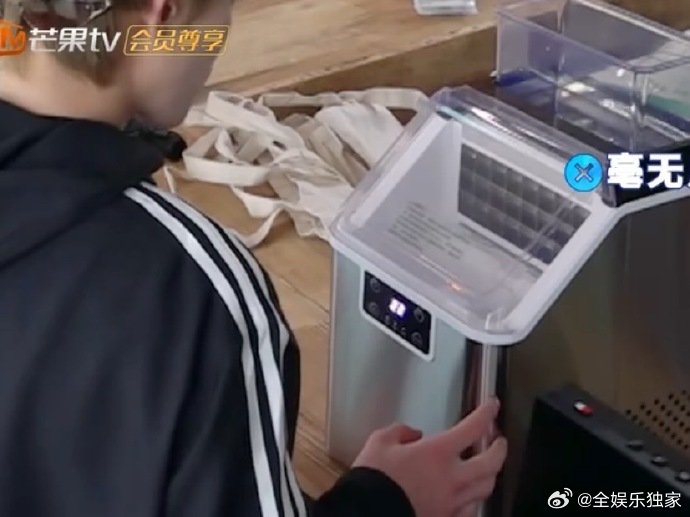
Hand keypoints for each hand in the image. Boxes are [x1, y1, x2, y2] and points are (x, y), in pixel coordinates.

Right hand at [353, 399, 506, 516]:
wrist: (367, 513)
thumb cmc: (373, 479)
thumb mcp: (380, 442)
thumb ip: (399, 432)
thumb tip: (412, 434)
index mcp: (437, 453)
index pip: (473, 427)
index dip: (487, 413)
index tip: (492, 405)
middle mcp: (452, 478)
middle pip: (492, 462)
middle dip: (500, 448)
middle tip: (499, 441)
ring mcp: (452, 503)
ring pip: (485, 488)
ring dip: (490, 474)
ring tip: (487, 467)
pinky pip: (471, 510)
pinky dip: (474, 499)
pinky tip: (469, 496)